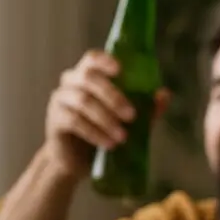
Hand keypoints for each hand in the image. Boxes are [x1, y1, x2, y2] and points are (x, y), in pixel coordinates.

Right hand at [43, 51, 167, 176]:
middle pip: (88, 78)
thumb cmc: (106, 132)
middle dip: (113, 96)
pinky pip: (74, 121)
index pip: (92, 59)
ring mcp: (60, 100)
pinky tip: (109, 144)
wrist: (80, 160)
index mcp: (89, 76)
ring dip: (106, 119)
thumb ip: (147, 107)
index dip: (104, 60)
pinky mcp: (55, 120)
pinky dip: (94, 132)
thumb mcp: (130, 121)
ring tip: (123, 137)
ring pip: (83, 101)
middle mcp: (71, 83)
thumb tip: (164, 95)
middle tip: (132, 116)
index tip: (120, 70)